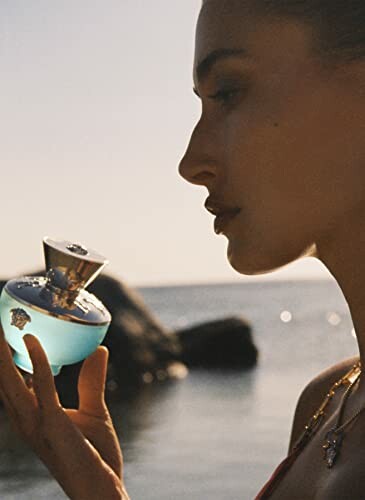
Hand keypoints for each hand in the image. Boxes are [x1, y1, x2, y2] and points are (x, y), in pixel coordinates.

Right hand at [0, 326, 129, 499]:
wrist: (103, 490)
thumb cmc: (96, 455)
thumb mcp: (93, 411)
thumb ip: (92, 380)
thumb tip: (99, 349)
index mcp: (34, 417)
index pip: (12, 383)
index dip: (4, 359)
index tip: (3, 332)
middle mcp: (28, 420)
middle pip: (4, 380)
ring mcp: (38, 424)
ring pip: (12, 382)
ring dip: (4, 354)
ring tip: (0, 327)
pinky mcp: (55, 425)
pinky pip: (43, 388)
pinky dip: (36, 362)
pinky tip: (31, 340)